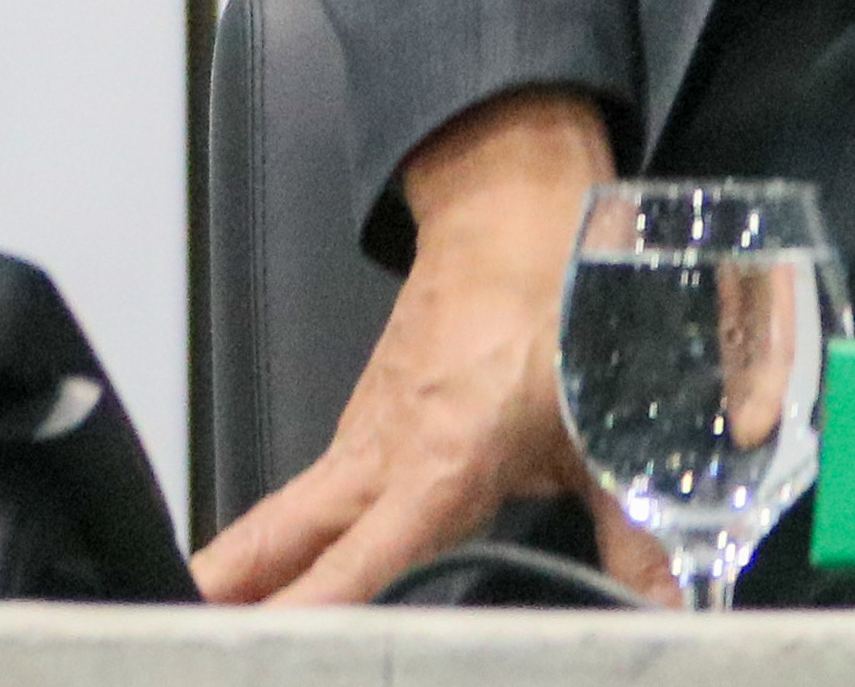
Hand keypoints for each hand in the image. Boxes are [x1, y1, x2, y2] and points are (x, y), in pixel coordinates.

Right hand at [190, 84, 657, 605]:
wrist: (511, 213)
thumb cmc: (551, 307)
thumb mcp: (606, 430)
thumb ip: (634, 532)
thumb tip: (671, 603)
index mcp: (437, 466)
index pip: (358, 562)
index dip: (310, 608)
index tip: (264, 641)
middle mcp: (382, 455)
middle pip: (282, 535)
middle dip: (231, 583)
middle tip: (183, 618)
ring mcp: (364, 434)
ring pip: (288, 511)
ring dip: (247, 562)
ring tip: (208, 610)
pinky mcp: (366, 420)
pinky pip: (315, 488)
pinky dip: (284, 533)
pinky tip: (279, 568)